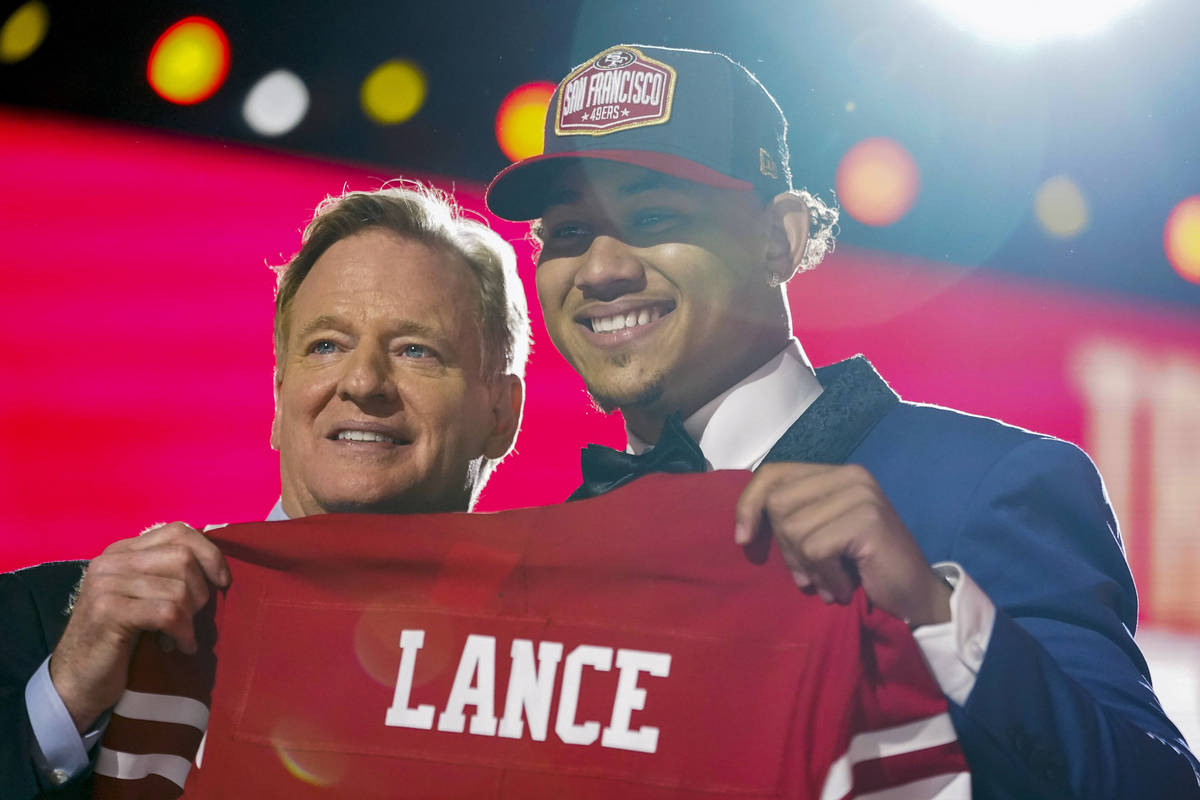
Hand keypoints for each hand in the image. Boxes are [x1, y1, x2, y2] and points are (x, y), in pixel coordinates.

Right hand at [49, 522, 229, 731]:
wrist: (78, 680)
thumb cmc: (120, 639)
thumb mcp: (145, 598)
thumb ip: (169, 575)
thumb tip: (218, 568)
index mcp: (122, 551)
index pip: (178, 531)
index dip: (209, 553)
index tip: (223, 581)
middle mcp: (111, 561)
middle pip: (183, 558)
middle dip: (201, 591)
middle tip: (193, 618)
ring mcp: (106, 584)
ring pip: (179, 588)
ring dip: (190, 618)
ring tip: (181, 636)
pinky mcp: (108, 611)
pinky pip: (168, 613)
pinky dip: (183, 632)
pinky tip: (180, 647)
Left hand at [735, 463, 950, 626]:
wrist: (916, 597)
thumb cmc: (864, 569)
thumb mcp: (821, 536)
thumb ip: (792, 519)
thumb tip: (744, 527)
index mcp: (836, 474)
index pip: (773, 472)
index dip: (749, 504)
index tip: (743, 539)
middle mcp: (850, 475)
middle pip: (778, 503)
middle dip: (785, 548)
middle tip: (809, 573)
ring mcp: (861, 494)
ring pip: (794, 529)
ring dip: (807, 567)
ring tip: (830, 582)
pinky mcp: (868, 520)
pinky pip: (816, 550)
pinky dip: (825, 576)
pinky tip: (844, 586)